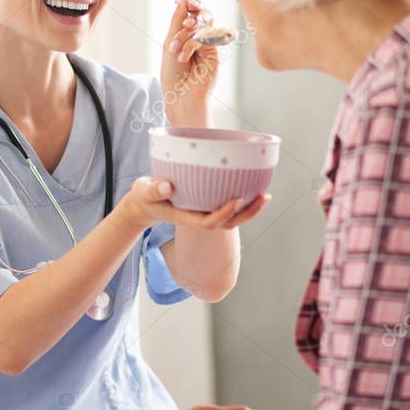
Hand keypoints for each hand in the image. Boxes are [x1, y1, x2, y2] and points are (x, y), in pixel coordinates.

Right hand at [117, 177, 270, 233]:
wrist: (146, 204)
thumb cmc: (144, 196)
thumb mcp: (143, 191)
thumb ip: (152, 189)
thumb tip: (167, 186)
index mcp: (185, 217)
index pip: (209, 222)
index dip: (224, 214)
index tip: (237, 200)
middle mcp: (199, 218)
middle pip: (227, 223)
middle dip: (247, 213)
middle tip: (264, 197)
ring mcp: (204, 213)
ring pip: (231, 218)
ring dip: (250, 209)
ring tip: (266, 195)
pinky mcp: (207, 206)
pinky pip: (228, 207)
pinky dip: (242, 200)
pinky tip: (254, 187)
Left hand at [161, 0, 218, 125]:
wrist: (179, 95)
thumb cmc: (171, 73)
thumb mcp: (170, 42)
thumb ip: (178, 19)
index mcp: (188, 34)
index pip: (194, 12)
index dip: (192, 4)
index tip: (186, 1)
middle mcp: (200, 38)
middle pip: (203, 15)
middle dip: (193, 16)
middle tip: (185, 24)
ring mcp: (209, 46)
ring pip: (205, 26)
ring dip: (187, 35)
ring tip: (175, 48)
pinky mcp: (215, 54)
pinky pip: (207, 38)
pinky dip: (192, 44)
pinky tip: (183, 56)